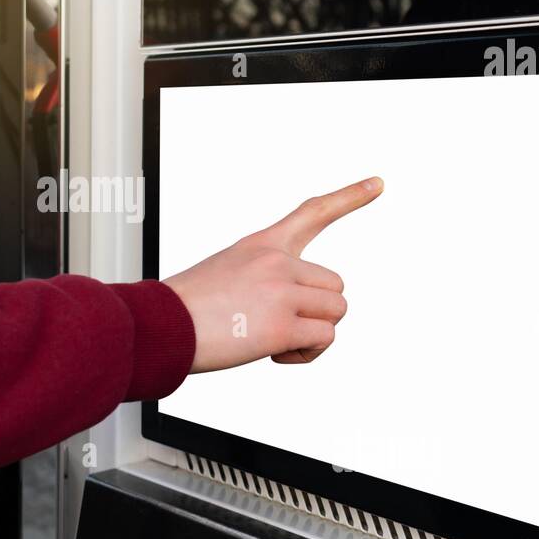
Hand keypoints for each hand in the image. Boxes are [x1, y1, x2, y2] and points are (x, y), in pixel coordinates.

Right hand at [164, 178, 383, 373]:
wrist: (160, 326)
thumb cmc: (183, 309)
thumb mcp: (225, 274)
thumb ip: (264, 282)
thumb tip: (290, 316)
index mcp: (261, 245)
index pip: (312, 213)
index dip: (349, 197)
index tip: (378, 183)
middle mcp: (276, 261)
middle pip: (334, 285)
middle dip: (316, 312)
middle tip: (279, 326)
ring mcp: (281, 291)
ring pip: (336, 311)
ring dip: (312, 334)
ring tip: (274, 342)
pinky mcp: (282, 324)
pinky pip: (324, 339)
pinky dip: (305, 354)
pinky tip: (275, 355)